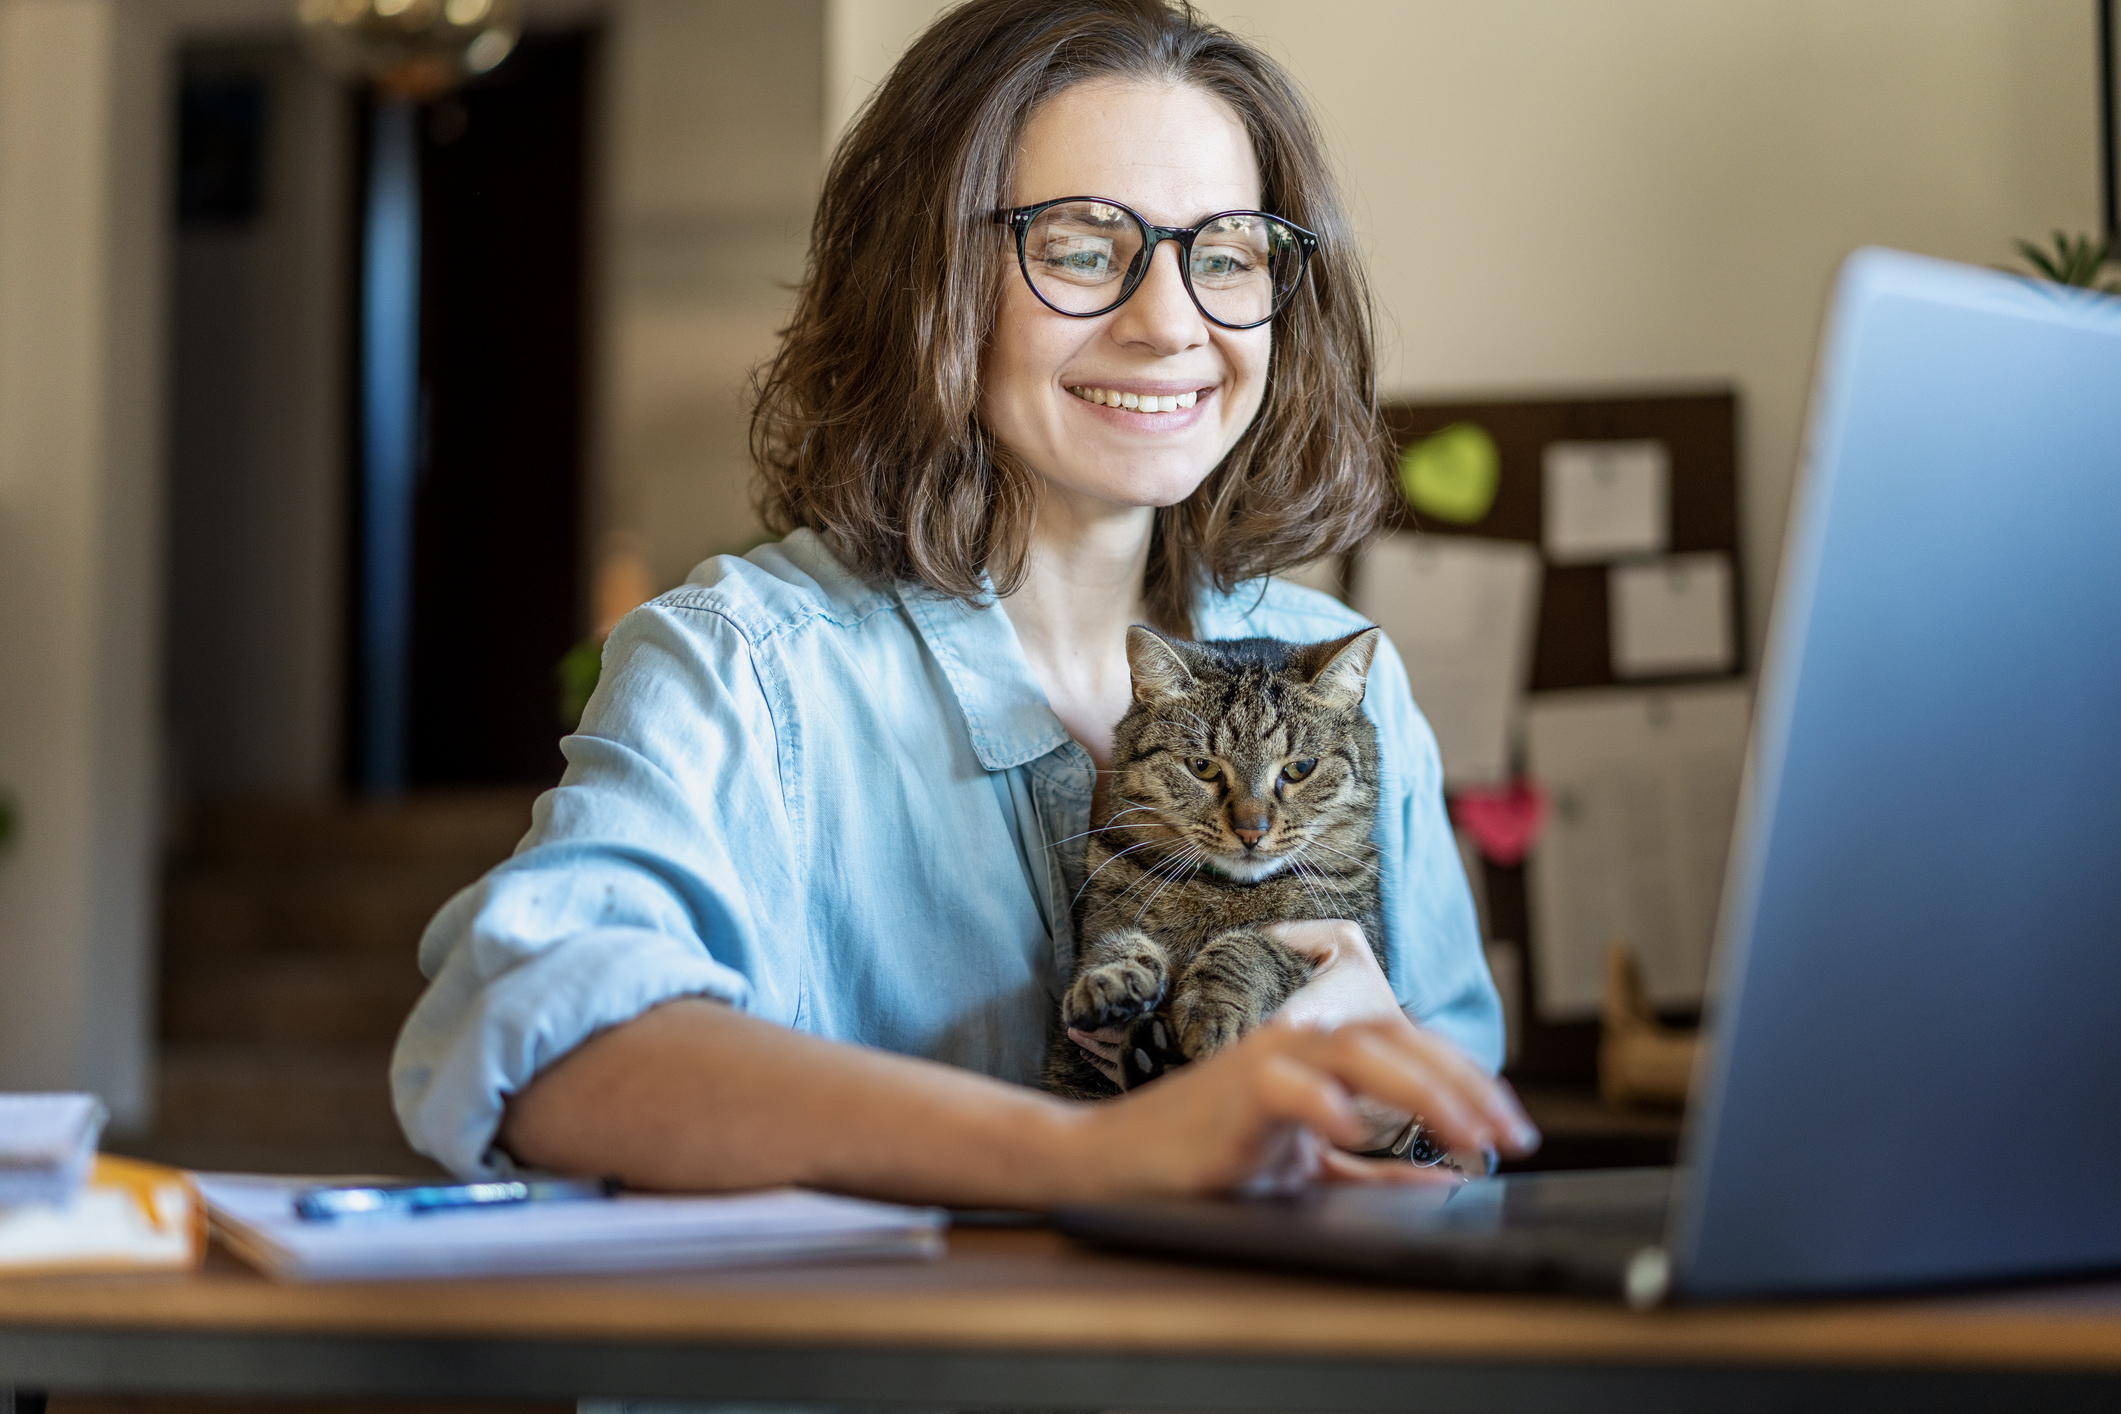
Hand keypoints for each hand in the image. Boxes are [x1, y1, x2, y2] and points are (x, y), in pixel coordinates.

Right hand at [1072, 919, 1528, 1153]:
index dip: (1469, 1081)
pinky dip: (1324, 1103)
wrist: (1117, 1164)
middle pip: (1398, 1039)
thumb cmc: (1209, 1161)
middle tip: (1510, 1133)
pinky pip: (1286, 1083)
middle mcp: (1299, 1043)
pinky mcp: (1233, 1089)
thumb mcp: (1310, 1169)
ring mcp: (1266, 1059)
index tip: (1514, 1130)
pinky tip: (1356, 1129)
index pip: (1410, 1049)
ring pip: (1358, 1050)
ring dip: (1420, 1090)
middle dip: (1464, 1084)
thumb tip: (1447, 1179)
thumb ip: (1374, 1170)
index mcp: (1321, 1056)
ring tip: (1464, 1133)